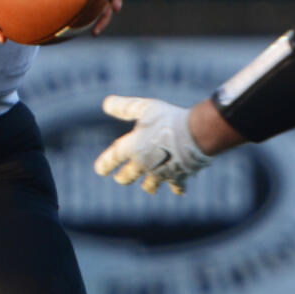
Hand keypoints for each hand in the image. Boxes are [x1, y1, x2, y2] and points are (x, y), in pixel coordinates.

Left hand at [93, 95, 211, 194]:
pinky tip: (179, 189)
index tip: (99, 170)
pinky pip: (176, 187)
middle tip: (121, 178)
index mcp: (132, 148)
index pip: (112, 159)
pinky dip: (177, 188)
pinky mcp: (178, 177)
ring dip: (148, 185)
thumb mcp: (144, 108)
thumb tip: (105, 104)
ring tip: (148, 185)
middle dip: (124, 178)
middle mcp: (143, 164)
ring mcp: (160, 173)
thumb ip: (124, 107)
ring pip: (150, 186)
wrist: (195, 135)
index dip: (104, 164)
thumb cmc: (167, 119)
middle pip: (127, 177)